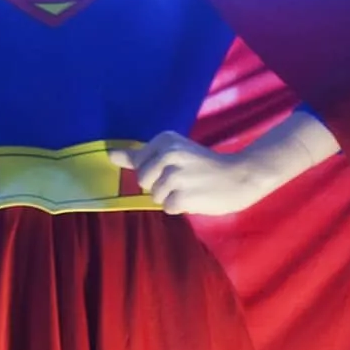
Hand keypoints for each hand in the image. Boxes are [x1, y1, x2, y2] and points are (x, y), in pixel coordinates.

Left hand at [114, 131, 267, 215]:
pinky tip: (195, 197)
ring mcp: (175, 176)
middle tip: (183, 180)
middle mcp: (168, 155)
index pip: (139, 166)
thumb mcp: (173, 153)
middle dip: (160, 186)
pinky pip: (168, 208)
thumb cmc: (204, 166)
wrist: (240, 176)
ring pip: (155, 197)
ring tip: (191, 188)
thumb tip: (110, 155)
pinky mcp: (182, 196)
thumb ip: (140, 155)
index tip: (176, 167)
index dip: (155, 172)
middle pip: (143, 182)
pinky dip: (180, 207)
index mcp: (165, 141)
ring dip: (171, 197)